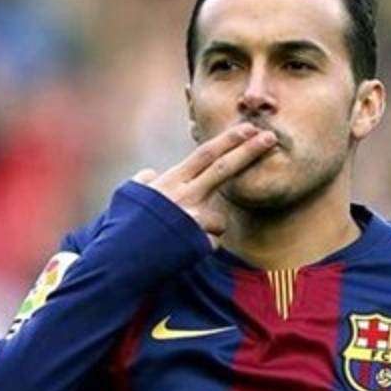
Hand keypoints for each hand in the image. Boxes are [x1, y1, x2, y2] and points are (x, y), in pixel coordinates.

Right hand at [131, 123, 276, 247]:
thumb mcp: (128, 199)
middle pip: (223, 169)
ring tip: (181, 239)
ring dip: (208, 229)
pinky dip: (200, 248)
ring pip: (220, 219)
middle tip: (270, 138)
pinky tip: (180, 253)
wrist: (120, 262)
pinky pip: (211, 244)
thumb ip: (144, 183)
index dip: (228, 140)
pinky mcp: (198, 244)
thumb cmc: (122, 229)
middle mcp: (185, 196)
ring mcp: (193, 220)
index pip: (204, 154)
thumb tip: (151, 173)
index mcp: (171, 182)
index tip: (248, 128)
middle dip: (249, 151)